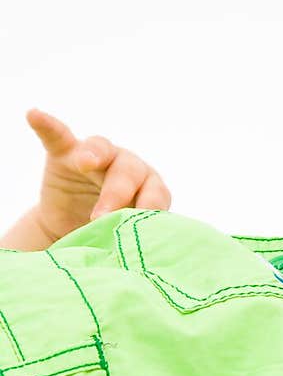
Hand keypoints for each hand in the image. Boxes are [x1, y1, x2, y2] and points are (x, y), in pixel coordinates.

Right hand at [24, 107, 171, 244]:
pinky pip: (57, 134)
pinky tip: (34, 116)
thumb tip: (140, 259)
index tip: (137, 222)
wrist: (75, 232)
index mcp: (148, 188)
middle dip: (117, 193)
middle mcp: (127, 166)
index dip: (149, 206)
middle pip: (128, 171)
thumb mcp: (122, 239)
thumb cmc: (110, 236)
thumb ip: (133, 239)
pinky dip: (47, 125)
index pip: (155, 192)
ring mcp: (96, 157)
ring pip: (101, 148)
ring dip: (93, 155)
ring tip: (84, 162)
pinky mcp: (64, 152)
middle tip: (100, 216)